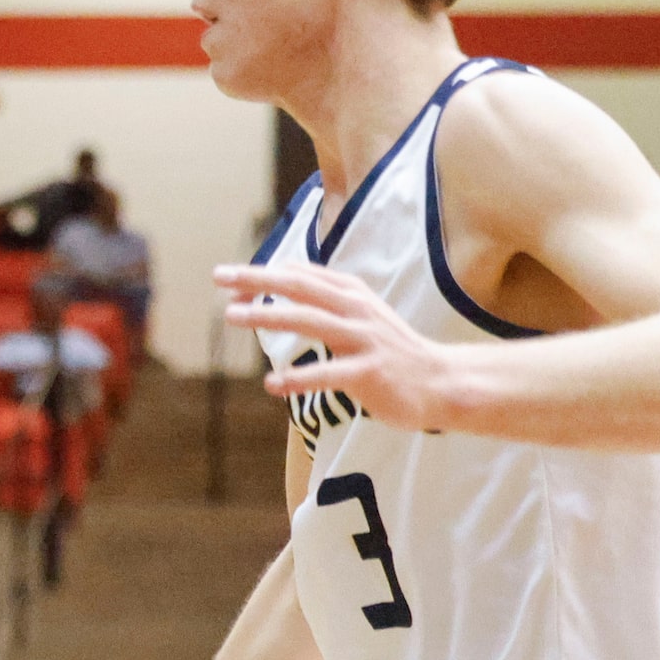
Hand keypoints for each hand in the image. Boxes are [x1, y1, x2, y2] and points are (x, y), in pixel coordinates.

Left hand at [218, 263, 464, 430]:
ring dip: (269, 315)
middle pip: (300, 287)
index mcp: (351, 293)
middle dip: (257, 279)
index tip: (227, 281)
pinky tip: (272, 384)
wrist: (441, 381)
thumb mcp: (358, 315)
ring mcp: (364, 339)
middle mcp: (356, 309)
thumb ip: (322, 301)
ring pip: (310, 321)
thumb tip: (281, 279)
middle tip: (218, 277)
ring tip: (233, 317)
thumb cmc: (389, 350)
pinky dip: (299, 379)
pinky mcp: (370, 372)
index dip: (261, 275)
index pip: (300, 275)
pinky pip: (329, 374)